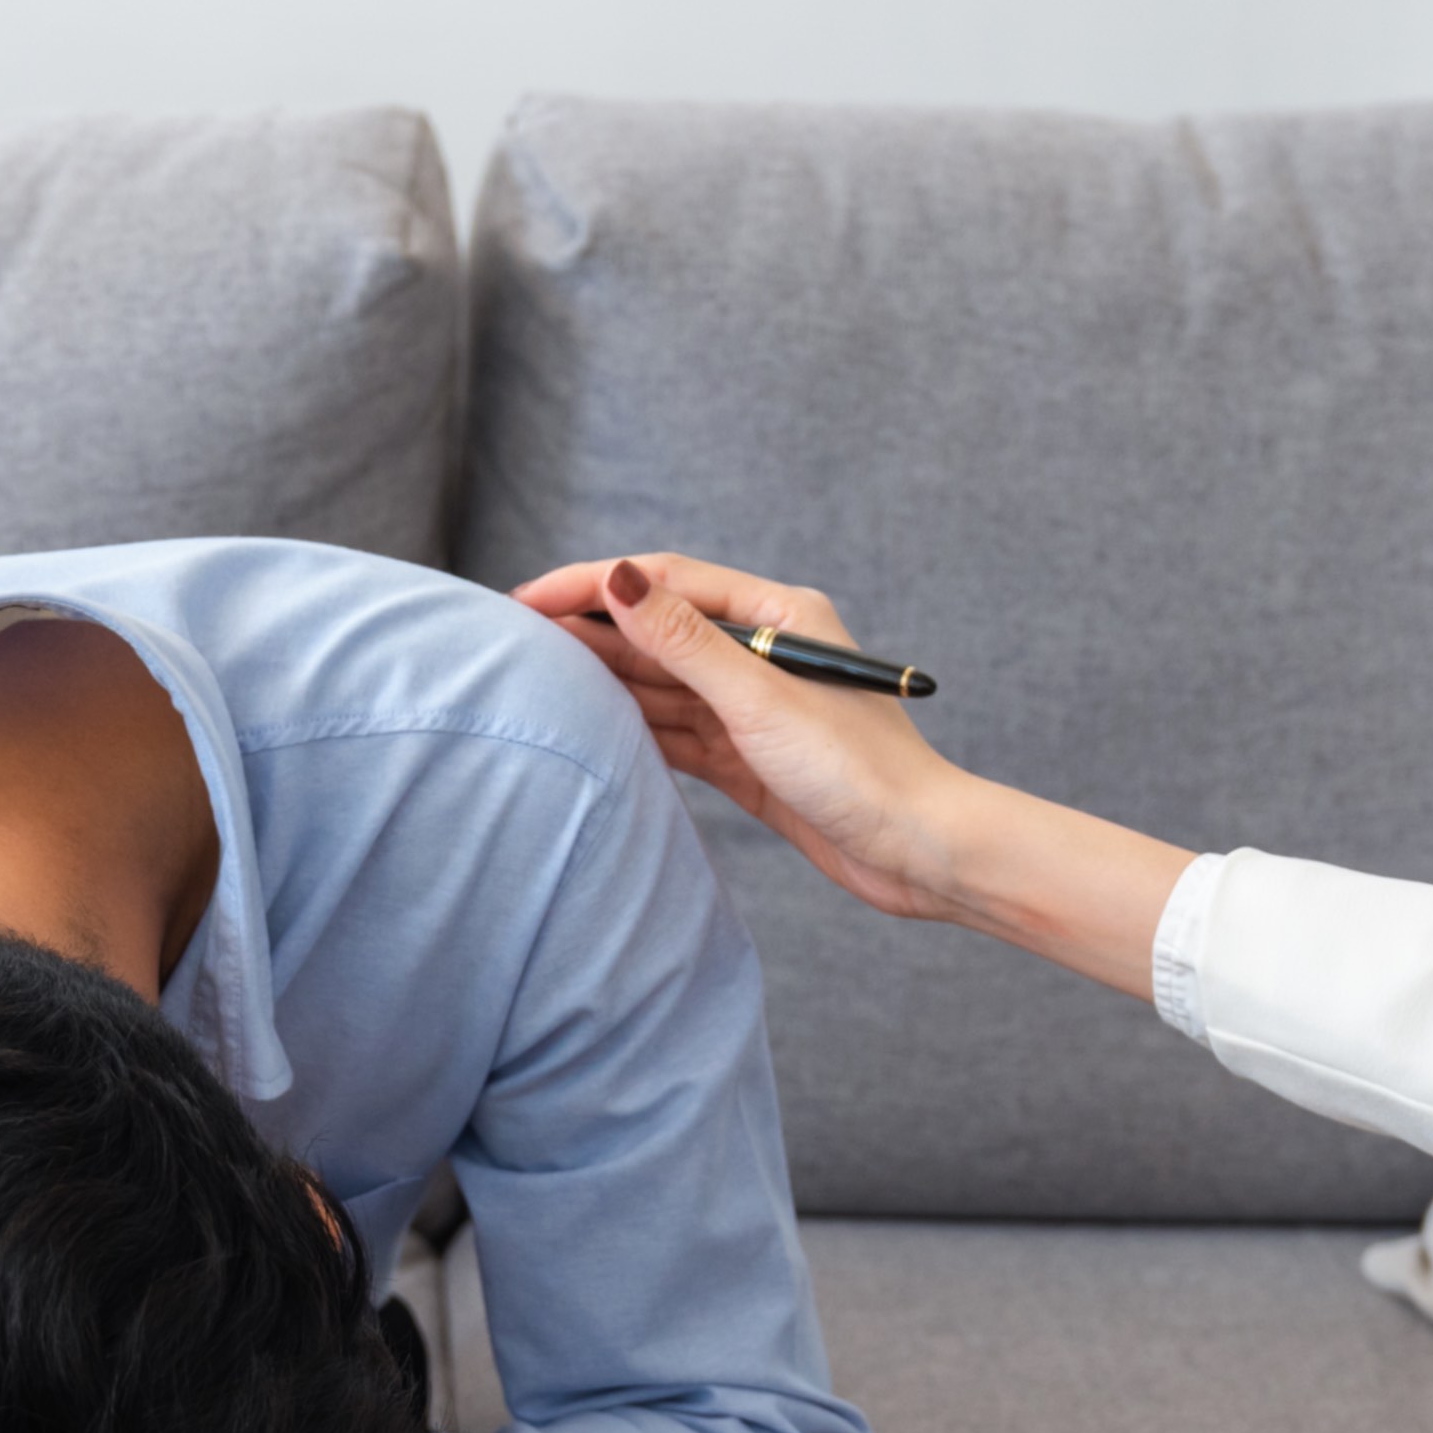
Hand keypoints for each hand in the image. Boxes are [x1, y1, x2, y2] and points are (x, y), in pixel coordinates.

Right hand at [512, 552, 1199, 996]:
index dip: (592, 584)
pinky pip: (678, 733)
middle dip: (589, 631)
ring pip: (664, 684)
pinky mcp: (750, 759)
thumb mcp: (760, 698)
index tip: (527, 598)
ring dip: (606, 679)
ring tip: (536, 681)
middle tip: (511, 641)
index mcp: (778, 614)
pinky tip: (590, 729)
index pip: (665, 583)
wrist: (921, 855)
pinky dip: (635, 727)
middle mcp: (765, 652)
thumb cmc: (859, 772)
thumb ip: (683, 641)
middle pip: (659, 630)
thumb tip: (614, 577)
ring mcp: (756, 708)